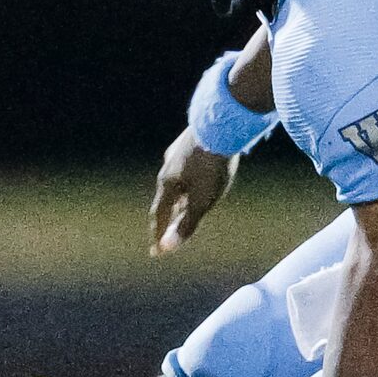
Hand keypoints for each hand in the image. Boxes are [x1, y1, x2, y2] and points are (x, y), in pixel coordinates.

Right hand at [150, 128, 235, 254]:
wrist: (222, 124)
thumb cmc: (213, 166)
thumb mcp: (202, 201)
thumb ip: (186, 224)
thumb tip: (166, 248)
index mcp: (167, 184)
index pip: (158, 216)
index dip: (158, 236)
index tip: (155, 252)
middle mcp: (167, 168)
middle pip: (166, 199)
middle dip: (168, 217)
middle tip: (168, 231)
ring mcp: (177, 152)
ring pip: (175, 182)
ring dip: (178, 197)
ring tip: (183, 206)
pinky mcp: (189, 141)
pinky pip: (185, 167)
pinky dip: (187, 180)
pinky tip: (195, 176)